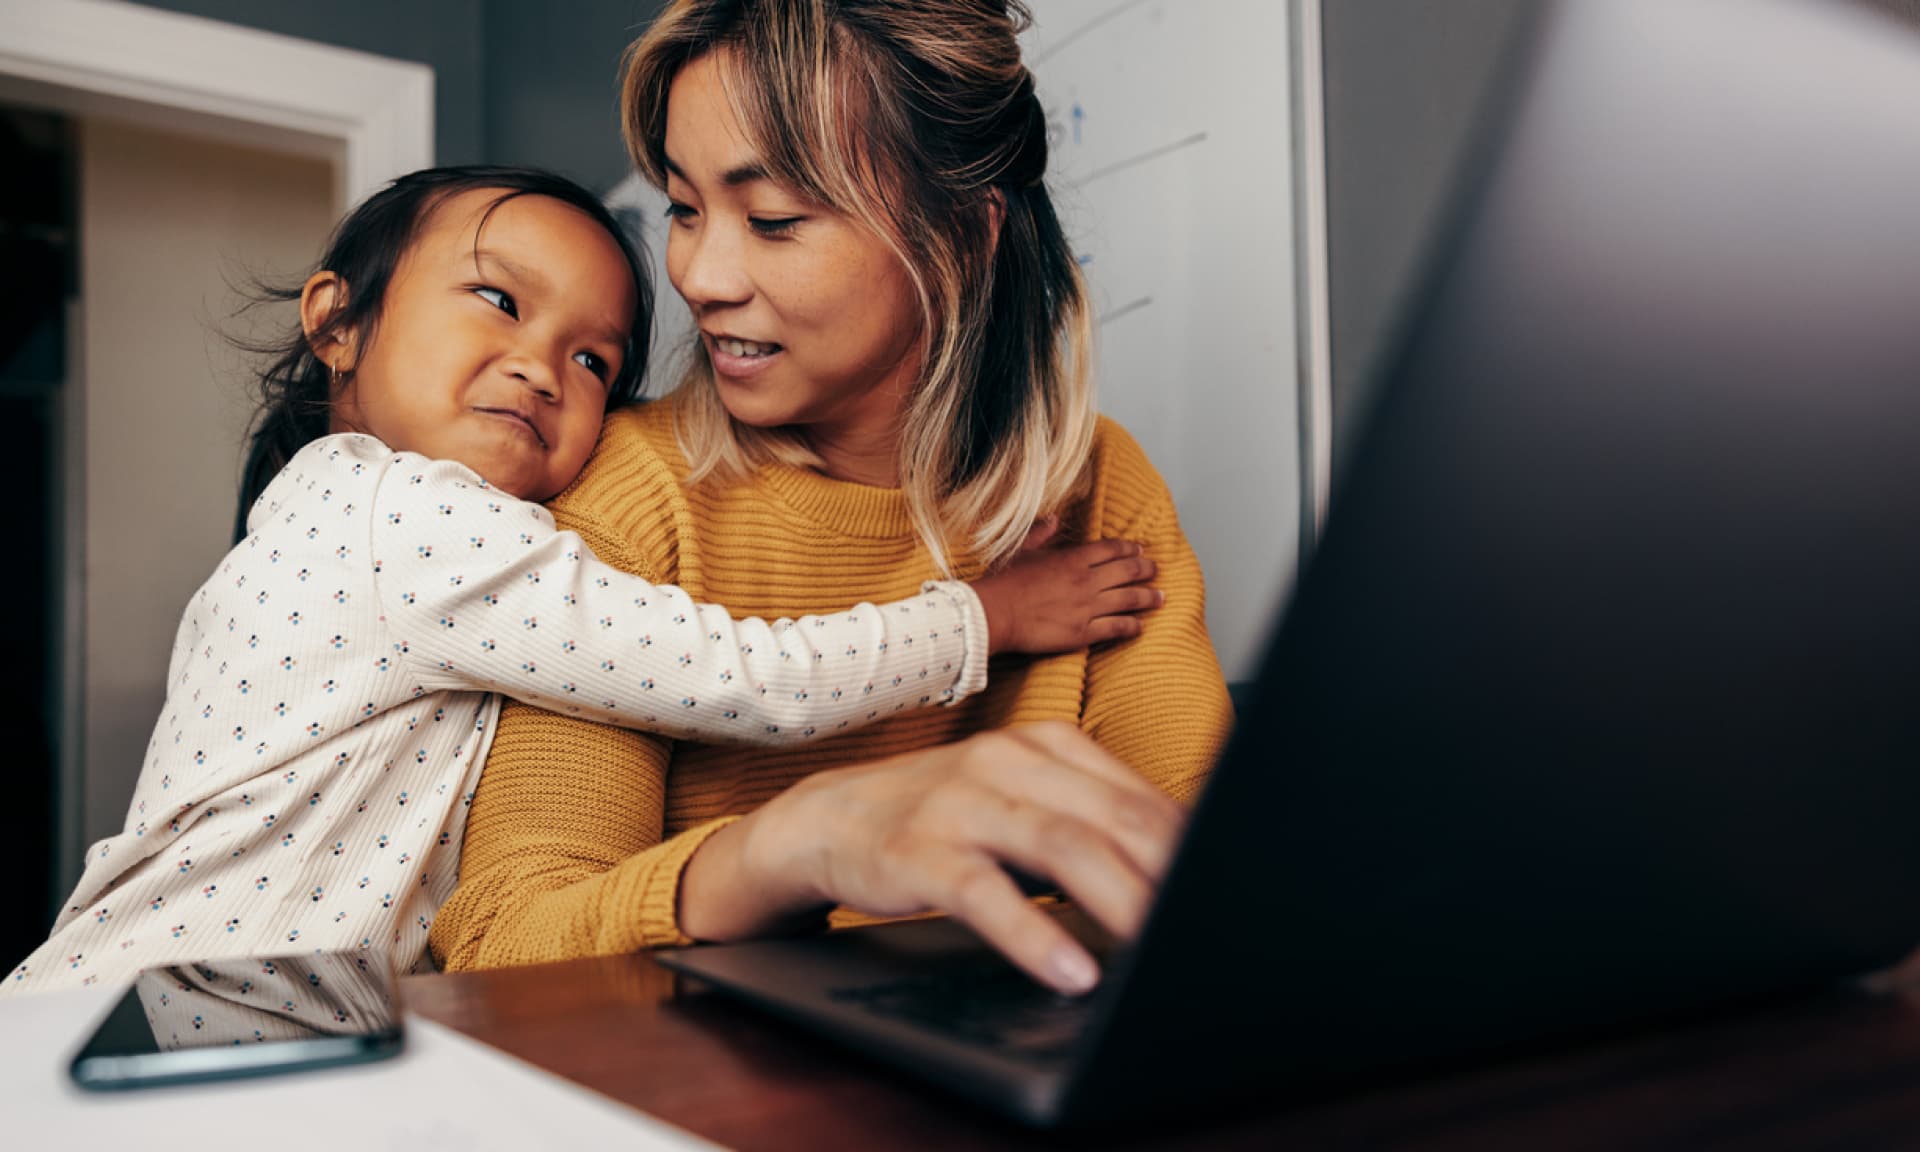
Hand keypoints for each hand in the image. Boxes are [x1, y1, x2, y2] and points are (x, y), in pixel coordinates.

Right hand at [727, 722, 1187, 993]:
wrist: (828, 818)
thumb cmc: (944, 817)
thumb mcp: (1021, 801)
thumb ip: (1089, 821)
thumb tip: (1177, 867)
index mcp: (1044, 745)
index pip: (1137, 794)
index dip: (1188, 844)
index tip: (1226, 886)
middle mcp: (1007, 762)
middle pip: (1111, 816)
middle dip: (1170, 870)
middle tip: (1210, 918)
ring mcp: (962, 803)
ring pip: (1060, 845)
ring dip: (1118, 898)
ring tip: (1158, 944)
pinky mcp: (920, 851)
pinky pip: (984, 893)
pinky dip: (1032, 935)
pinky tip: (1070, 969)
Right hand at [971, 537, 1161, 655]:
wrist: (994, 613)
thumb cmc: (1003, 581)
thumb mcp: (1022, 549)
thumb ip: (1042, 533)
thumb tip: (1054, 518)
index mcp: (1072, 558)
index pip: (1111, 549)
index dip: (1130, 549)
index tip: (1141, 550)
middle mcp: (1086, 580)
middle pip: (1127, 571)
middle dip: (1147, 570)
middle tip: (1157, 570)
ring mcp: (1087, 607)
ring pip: (1129, 599)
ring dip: (1148, 597)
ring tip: (1160, 597)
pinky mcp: (1083, 632)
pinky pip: (1116, 628)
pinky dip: (1132, 626)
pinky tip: (1141, 627)